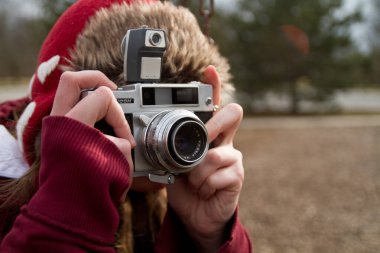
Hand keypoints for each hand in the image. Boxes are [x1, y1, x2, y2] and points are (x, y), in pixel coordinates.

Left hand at [50, 70, 134, 185]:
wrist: (67, 207)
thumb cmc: (87, 186)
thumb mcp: (114, 161)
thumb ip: (121, 143)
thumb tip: (123, 142)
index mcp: (73, 123)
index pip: (103, 97)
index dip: (121, 116)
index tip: (127, 139)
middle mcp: (59, 121)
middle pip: (72, 80)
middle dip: (96, 80)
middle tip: (113, 90)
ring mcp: (55, 127)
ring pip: (68, 93)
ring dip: (89, 95)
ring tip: (106, 106)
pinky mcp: (57, 135)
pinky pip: (70, 110)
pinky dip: (86, 111)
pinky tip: (99, 122)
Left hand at [167, 66, 243, 251]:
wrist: (196, 216)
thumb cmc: (184, 187)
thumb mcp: (171, 166)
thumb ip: (166, 151)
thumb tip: (141, 139)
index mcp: (207, 135)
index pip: (214, 105)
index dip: (213, 86)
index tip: (208, 70)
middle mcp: (224, 141)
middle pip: (233, 114)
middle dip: (213, 126)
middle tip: (201, 140)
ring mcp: (233, 158)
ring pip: (218, 153)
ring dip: (198, 172)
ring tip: (192, 181)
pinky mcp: (237, 176)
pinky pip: (218, 175)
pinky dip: (203, 185)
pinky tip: (202, 191)